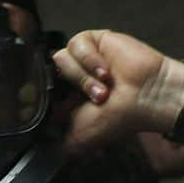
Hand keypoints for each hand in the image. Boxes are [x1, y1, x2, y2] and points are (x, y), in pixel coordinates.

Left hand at [53, 30, 183, 155]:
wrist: (146, 97)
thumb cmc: (116, 119)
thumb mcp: (78, 139)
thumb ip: (55, 141)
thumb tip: (37, 142)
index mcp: (67, 99)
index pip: (42, 92)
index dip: (45, 97)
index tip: (58, 107)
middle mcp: (72, 78)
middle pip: (49, 73)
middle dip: (73, 89)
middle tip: (97, 99)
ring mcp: (82, 58)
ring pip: (62, 59)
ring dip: (83, 76)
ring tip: (104, 87)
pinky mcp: (93, 40)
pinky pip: (76, 44)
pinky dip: (90, 59)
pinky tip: (106, 71)